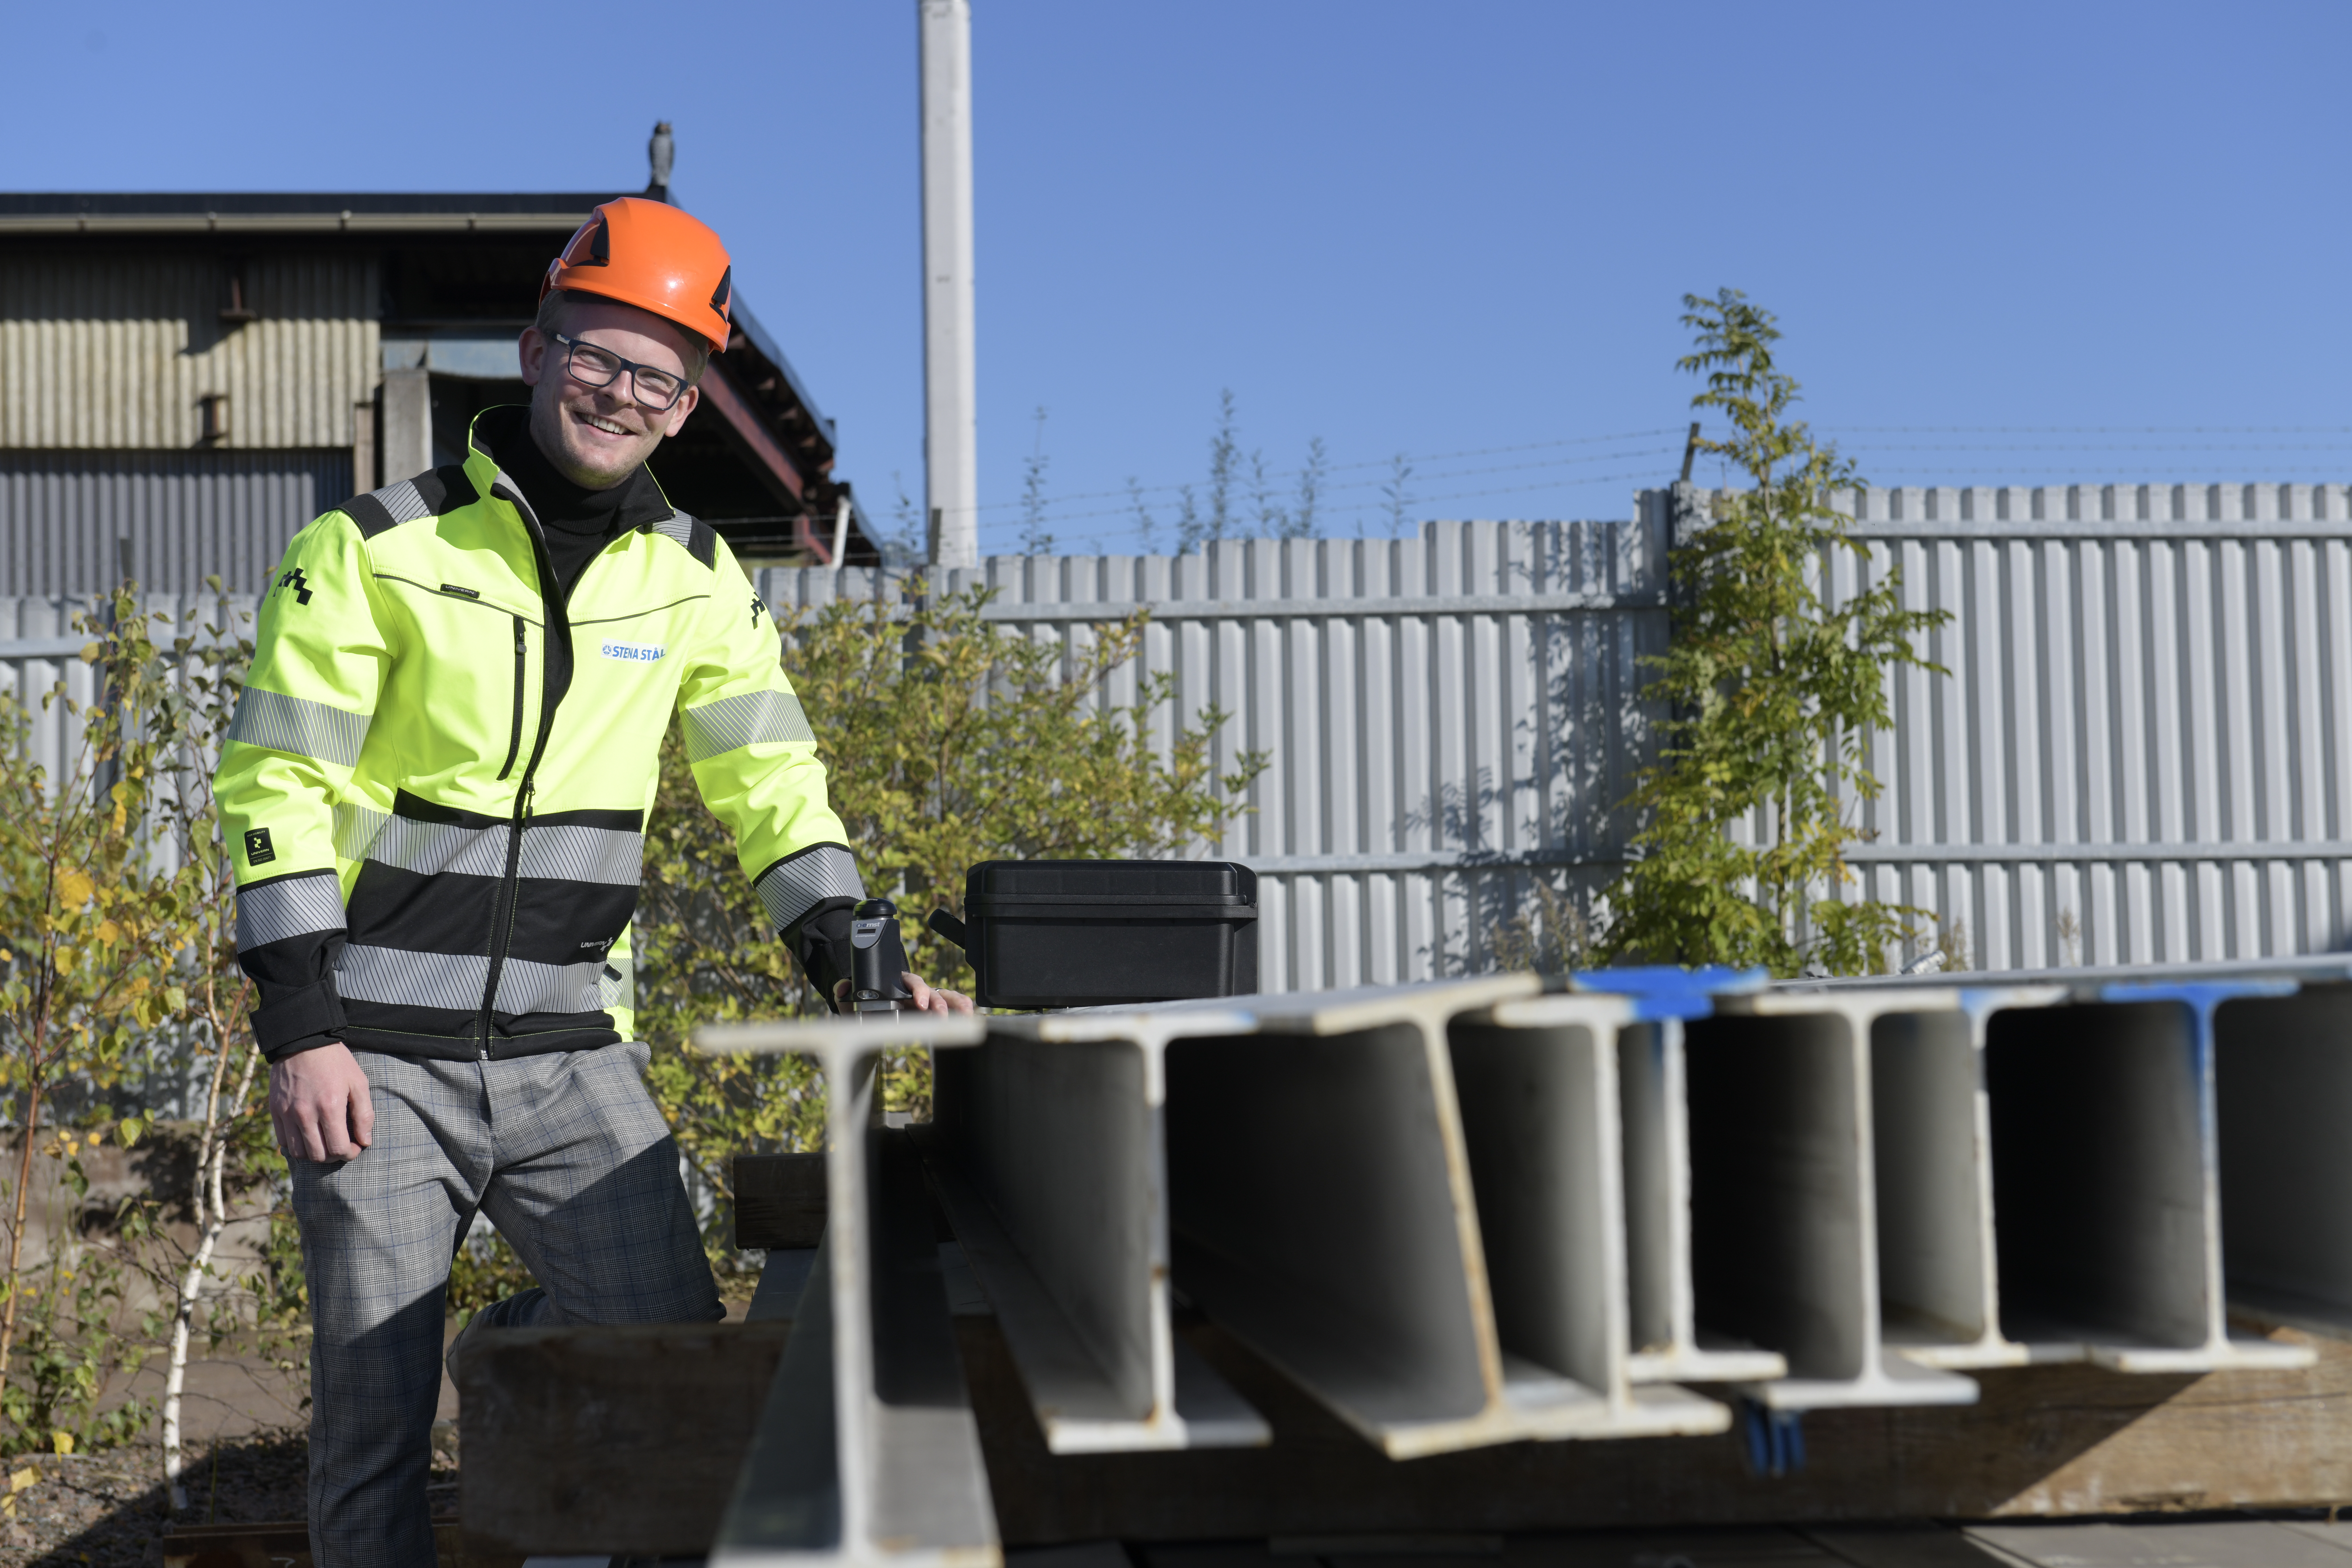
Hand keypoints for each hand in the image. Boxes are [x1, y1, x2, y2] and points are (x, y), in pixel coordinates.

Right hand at [270, 1042, 375, 1161]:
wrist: (303, 1041)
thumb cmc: (336, 1062)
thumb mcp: (359, 1083)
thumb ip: (364, 1115)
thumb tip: (365, 1141)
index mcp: (330, 1107)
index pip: (338, 1148)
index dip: (350, 1153)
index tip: (355, 1146)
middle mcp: (305, 1114)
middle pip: (318, 1155)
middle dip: (333, 1156)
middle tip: (341, 1146)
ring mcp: (287, 1113)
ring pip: (299, 1152)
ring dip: (314, 1153)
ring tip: (325, 1142)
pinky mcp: (275, 1110)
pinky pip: (282, 1141)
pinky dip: (295, 1145)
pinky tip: (307, 1135)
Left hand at [831, 976, 974, 1014]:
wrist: (869, 1007)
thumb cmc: (865, 1004)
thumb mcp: (852, 1000)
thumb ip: (844, 994)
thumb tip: (841, 988)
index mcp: (898, 984)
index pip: (912, 982)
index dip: (919, 991)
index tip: (920, 1004)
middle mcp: (914, 991)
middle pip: (932, 990)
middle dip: (939, 1003)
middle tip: (941, 1016)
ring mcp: (925, 1001)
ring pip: (945, 996)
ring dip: (956, 1003)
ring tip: (966, 1014)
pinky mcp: (931, 1012)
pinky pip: (950, 1007)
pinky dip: (961, 1009)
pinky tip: (969, 1016)